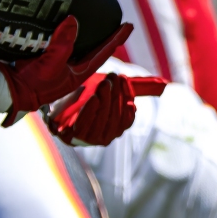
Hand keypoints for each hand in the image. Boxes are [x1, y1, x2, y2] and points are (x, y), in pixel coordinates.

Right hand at [0, 18, 132, 125]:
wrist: (10, 91)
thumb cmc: (32, 84)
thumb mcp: (51, 64)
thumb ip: (63, 44)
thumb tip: (72, 20)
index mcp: (78, 74)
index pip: (103, 53)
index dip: (116, 39)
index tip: (130, 25)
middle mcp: (70, 70)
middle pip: (92, 49)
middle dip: (103, 36)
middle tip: (115, 20)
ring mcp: (58, 65)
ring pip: (75, 46)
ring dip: (83, 33)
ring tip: (93, 18)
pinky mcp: (44, 59)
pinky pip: (58, 43)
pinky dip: (63, 32)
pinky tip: (65, 22)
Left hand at [47, 72, 166, 145]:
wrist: (52, 101)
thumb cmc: (85, 95)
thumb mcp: (112, 88)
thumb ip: (136, 87)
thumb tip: (164, 86)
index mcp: (115, 128)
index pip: (127, 118)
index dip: (128, 98)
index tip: (125, 81)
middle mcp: (103, 137)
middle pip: (115, 118)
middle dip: (116, 97)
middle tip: (113, 78)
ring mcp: (87, 139)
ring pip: (102, 122)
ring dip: (105, 102)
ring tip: (104, 85)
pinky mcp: (72, 137)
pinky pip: (85, 126)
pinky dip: (91, 112)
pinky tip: (94, 99)